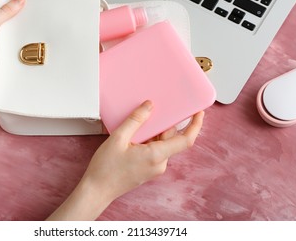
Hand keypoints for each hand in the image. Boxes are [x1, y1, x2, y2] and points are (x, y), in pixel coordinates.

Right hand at [83, 100, 203, 201]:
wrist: (97, 189)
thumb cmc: (106, 169)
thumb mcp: (118, 138)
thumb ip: (136, 120)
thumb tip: (149, 106)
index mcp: (156, 156)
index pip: (185, 140)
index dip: (195, 125)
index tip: (199, 113)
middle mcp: (159, 164)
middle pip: (170, 139)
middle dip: (163, 124)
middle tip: (151, 112)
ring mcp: (155, 168)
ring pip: (161, 144)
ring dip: (153, 133)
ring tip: (135, 128)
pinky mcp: (149, 169)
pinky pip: (155, 151)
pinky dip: (148, 141)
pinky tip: (133, 138)